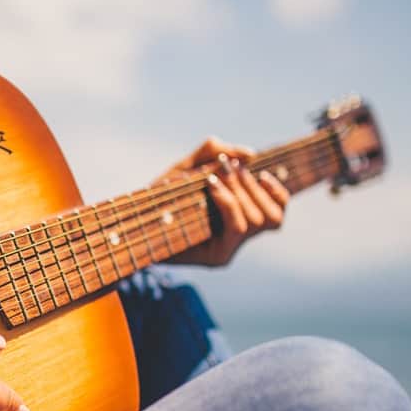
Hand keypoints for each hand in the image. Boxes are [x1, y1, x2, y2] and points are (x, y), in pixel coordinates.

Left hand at [159, 137, 289, 266]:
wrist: (132, 222)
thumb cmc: (160, 196)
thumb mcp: (187, 166)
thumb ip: (213, 153)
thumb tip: (249, 154)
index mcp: (238, 219)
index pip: (278, 210)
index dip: (276, 190)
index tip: (257, 168)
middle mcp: (237, 237)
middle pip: (273, 216)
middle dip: (251, 185)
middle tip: (227, 167)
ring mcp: (229, 249)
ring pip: (259, 221)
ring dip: (241, 192)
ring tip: (217, 176)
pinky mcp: (217, 257)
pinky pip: (237, 227)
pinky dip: (229, 201)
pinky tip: (211, 186)